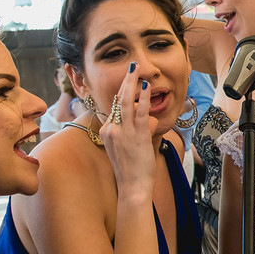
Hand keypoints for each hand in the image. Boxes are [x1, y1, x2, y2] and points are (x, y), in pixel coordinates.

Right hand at [99, 62, 155, 199]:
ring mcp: (124, 132)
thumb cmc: (131, 169)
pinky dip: (144, 98)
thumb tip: (147, 118)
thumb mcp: (127, 148)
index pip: (114, 107)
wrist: (132, 186)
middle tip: (131, 66)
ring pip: (127, 102)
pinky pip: (140, 112)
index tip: (130, 82)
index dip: (123, 94)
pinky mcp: (136, 136)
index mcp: (107, 131)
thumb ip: (135, 130)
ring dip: (133, 83)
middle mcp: (112, 129)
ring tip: (137, 69)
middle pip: (118, 99)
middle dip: (125, 81)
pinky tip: (147, 87)